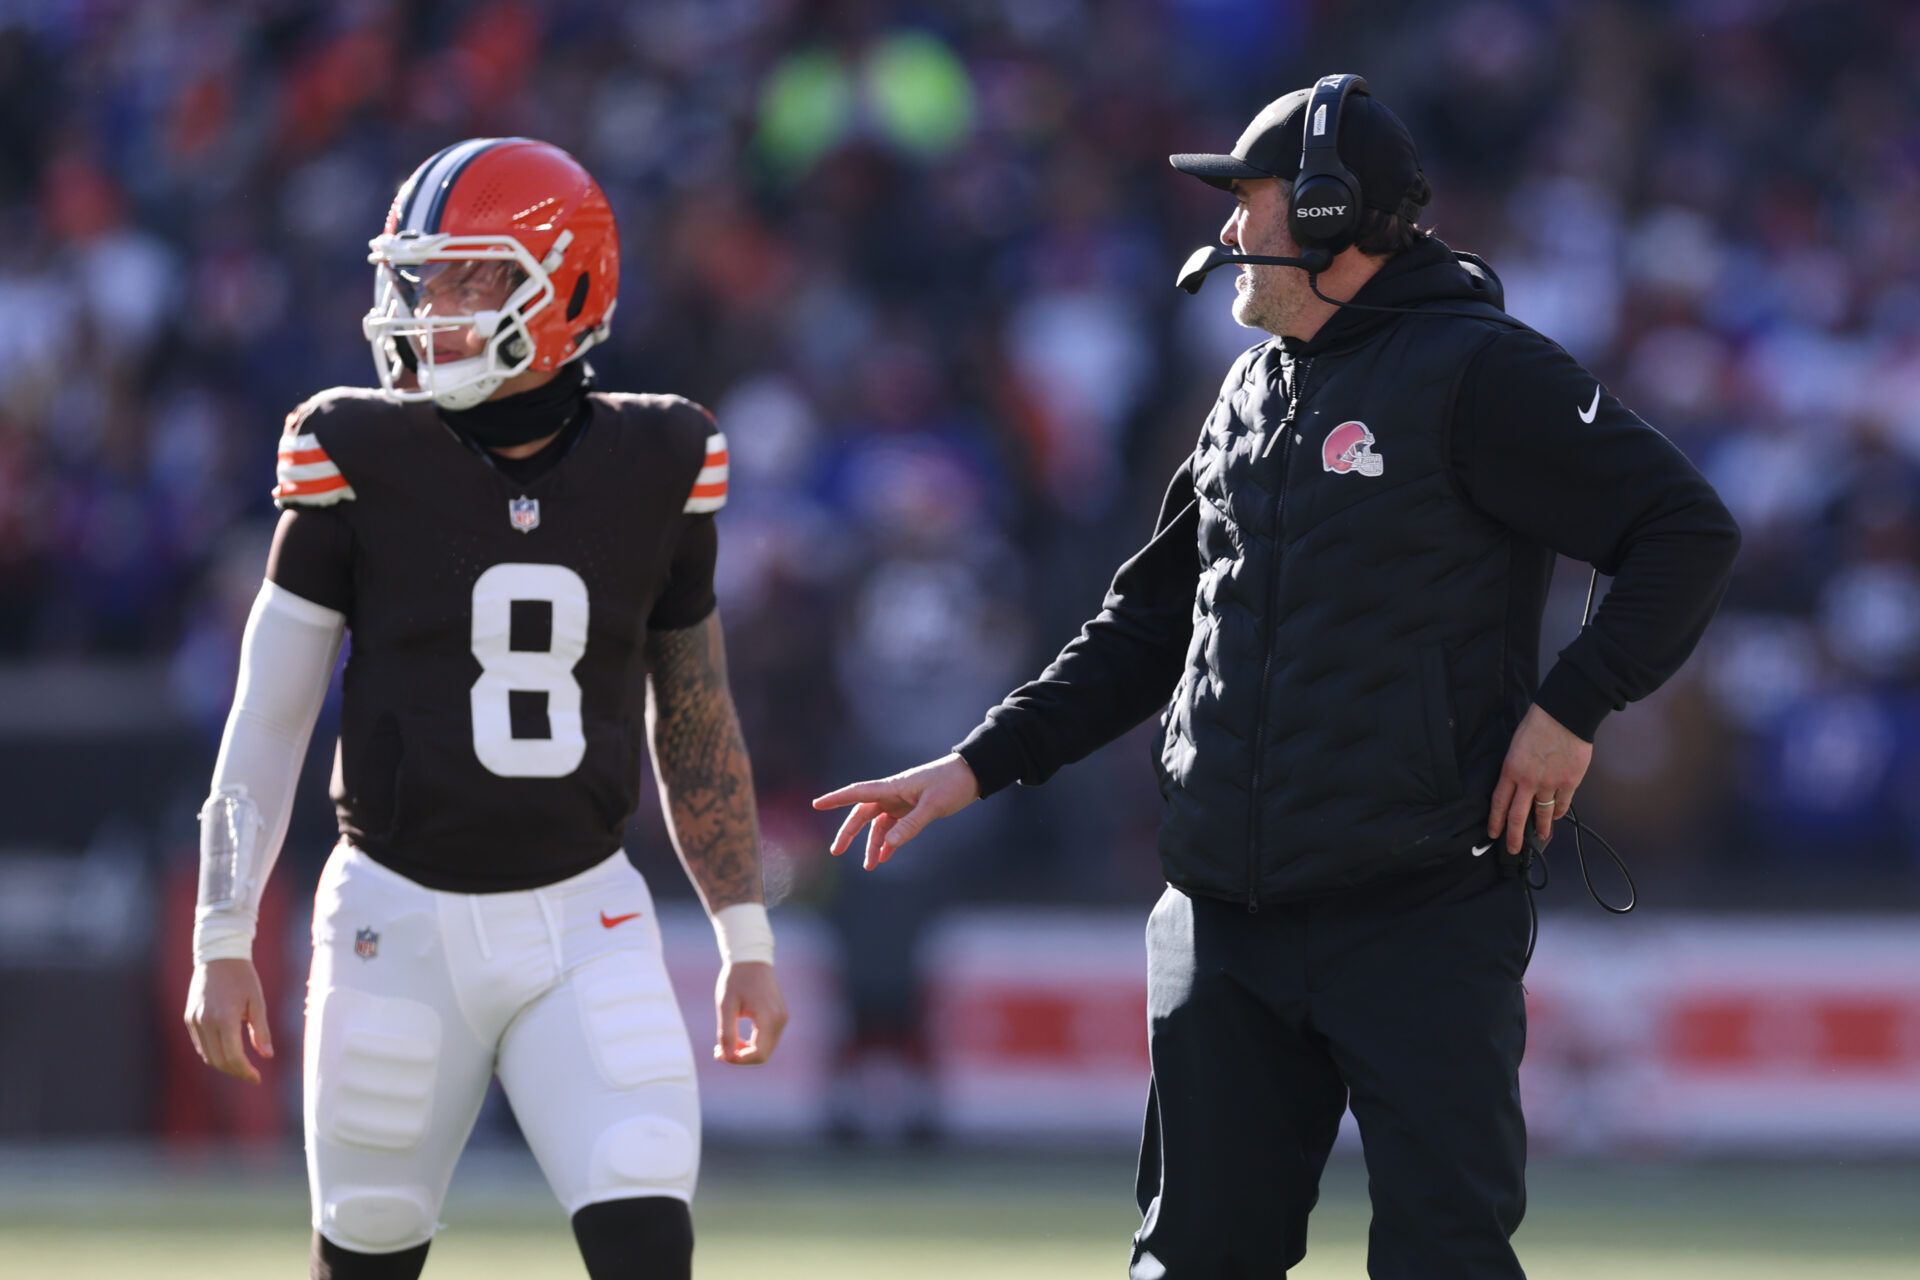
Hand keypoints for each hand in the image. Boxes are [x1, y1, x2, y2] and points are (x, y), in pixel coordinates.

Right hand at [184, 958, 274, 1084]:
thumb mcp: (258, 1002)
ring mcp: (194, 1020)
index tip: (257, 1078)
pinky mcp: (189, 1018)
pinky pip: (200, 1044)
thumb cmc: (243, 977)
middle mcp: (206, 1022)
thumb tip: (267, 1056)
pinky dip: (213, 1053)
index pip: (233, 1057)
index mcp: (225, 1018)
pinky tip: (227, 1052)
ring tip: (241, 1065)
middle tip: (251, 1075)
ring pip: (207, 1055)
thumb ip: (261, 1030)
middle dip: (236, 1071)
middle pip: (218, 1061)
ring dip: (223, 1065)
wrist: (219, 956)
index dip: (245, 1072)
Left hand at [715, 961, 786, 1065]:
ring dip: (746, 1051)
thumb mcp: (725, 1006)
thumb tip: (727, 1057)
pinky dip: (753, 1042)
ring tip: (726, 1043)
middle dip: (741, 1057)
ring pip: (765, 1048)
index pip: (758, 1055)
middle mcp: (780, 1021)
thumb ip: (726, 1033)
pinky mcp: (780, 1016)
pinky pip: (767, 1039)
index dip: (738, 1060)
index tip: (719, 1053)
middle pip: (763, 1055)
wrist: (750, 958)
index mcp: (769, 1018)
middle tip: (718, 1050)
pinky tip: (737, 1036)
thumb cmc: (735, 979)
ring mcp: (782, 1018)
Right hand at [812, 753, 979, 869]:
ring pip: (879, 825)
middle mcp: (893, 794)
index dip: (836, 799)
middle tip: (836, 852)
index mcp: (893, 787)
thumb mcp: (933, 806)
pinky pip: (894, 828)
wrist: (974, 774)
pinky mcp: (912, 809)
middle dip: (849, 833)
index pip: (858, 793)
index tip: (816, 804)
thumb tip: (887, 844)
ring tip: (870, 867)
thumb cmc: (952, 783)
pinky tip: (886, 857)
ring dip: (873, 845)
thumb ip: (911, 825)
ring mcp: (902, 802)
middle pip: (863, 814)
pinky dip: (889, 842)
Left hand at [1488, 703, 1593, 855]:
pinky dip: (1559, 811)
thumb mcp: (1516, 746)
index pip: (1499, 802)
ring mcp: (1550, 784)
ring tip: (1540, 837)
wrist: (1565, 716)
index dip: (1495, 821)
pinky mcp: (1569, 782)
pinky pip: (1562, 803)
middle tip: (1514, 849)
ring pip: (1542, 813)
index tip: (1494, 834)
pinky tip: (1556, 816)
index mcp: (1511, 771)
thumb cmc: (1537, 725)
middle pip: (1518, 816)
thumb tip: (1517, 783)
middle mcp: (1528, 782)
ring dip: (1540, 828)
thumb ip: (1515, 767)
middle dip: (1515, 836)